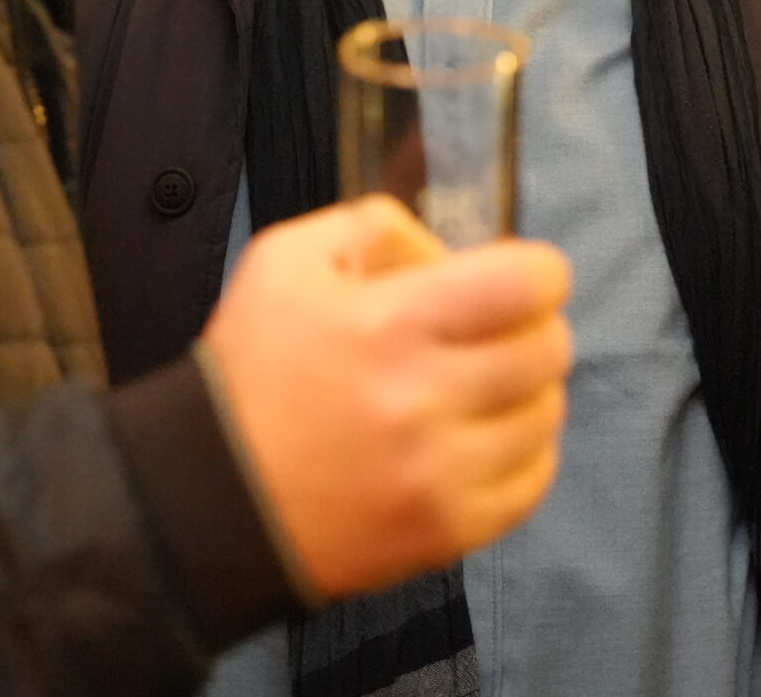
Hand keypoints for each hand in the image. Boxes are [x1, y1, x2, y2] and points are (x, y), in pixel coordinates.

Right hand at [199, 197, 572, 599]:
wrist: (211, 497)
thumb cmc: (254, 369)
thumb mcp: (288, 261)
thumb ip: (377, 226)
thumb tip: (447, 251)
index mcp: (389, 325)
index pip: (527, 285)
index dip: (535, 273)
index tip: (514, 282)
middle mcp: (423, 402)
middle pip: (549, 348)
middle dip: (531, 328)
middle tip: (492, 335)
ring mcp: (440, 477)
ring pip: (547, 415)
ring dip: (526, 393)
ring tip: (481, 391)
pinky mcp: (447, 534)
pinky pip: (534, 481)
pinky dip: (521, 454)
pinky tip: (479, 440)